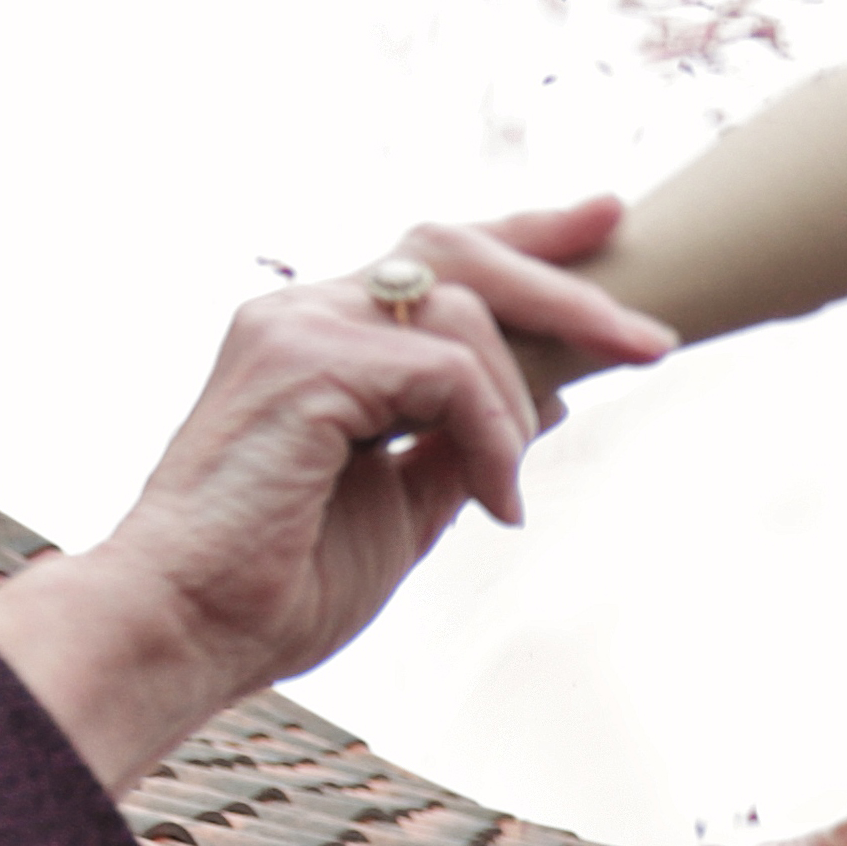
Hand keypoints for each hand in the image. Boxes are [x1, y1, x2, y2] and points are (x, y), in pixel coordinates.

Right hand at [0, 206, 670, 794]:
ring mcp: (297, 326)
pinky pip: (446, 371)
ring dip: (517, 408)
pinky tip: (490, 502)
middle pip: (460, 249)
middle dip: (569, 290)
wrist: (194, 622)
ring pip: (465, 313)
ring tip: (501, 491)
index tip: (609, 223)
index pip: (439, 255)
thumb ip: (467, 443)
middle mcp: (305, 310)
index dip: (530, 238)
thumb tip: (552, 401)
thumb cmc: (284, 578)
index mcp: (327, 336)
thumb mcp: (408, 502)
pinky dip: (490, 436)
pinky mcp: (302, 362)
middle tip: (652, 343)